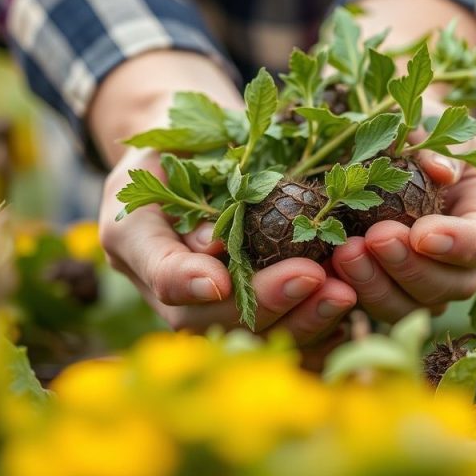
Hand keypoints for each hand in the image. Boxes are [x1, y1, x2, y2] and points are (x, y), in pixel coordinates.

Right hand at [98, 148, 356, 365]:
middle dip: (262, 302)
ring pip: (236, 337)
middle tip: (316, 278)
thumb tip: (221, 241)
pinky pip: (266, 342)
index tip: (219, 282)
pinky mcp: (228, 316)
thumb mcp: (190, 134)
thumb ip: (204, 176)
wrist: (192, 152)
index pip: (154, 267)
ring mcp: (191, 306)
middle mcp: (154, 282)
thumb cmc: (192, 133)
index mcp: (130, 233)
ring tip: (343, 295)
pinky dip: (308, 338)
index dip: (184, 280)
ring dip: (295, 322)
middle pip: (200, 316)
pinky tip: (345, 323)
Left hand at [331, 134, 475, 322]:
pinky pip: (379, 306)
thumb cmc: (419, 130)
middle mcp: (467, 261)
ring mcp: (432, 283)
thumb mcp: (434, 125)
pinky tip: (327, 271)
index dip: (459, 244)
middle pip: (453, 284)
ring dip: (378, 285)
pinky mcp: (395, 293)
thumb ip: (440, 145)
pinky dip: (353, 293)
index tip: (422, 234)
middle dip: (411, 267)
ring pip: (415, 305)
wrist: (388, 147)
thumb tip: (440, 171)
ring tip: (345, 253)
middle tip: (375, 238)